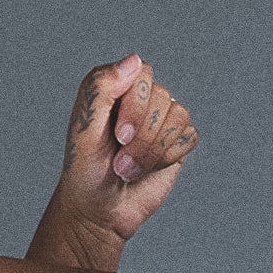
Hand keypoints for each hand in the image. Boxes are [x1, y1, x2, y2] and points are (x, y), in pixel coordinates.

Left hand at [48, 53, 199, 243]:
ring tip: (128, 169)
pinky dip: (168, 157)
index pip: (142, 73)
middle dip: (142, 136)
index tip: (118, 136)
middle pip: (162, 97)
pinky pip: (190, 136)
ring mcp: (161, 120)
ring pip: (179, 116)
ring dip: (152, 151)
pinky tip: (149, 169)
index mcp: (115, 89)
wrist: (99, 212)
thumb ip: (100, 90)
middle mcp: (141, 99)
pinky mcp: (177, 142)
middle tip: (119, 161)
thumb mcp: (83, 130)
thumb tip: (134, 60)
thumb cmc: (85, 171)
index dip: (136, 105)